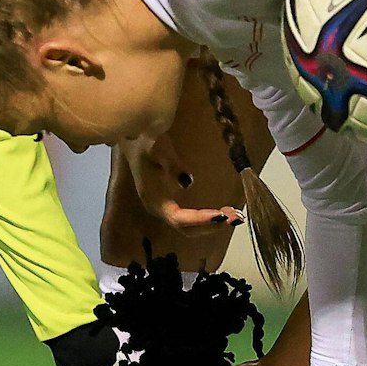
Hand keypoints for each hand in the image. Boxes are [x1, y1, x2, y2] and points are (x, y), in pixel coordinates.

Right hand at [120, 136, 242, 231]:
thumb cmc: (144, 140)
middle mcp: (159, 208)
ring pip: (189, 226)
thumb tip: (188, 183)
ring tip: (234, 214)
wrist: (130, 137)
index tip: (221, 214)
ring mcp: (165, 206)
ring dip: (212, 224)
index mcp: (154, 199)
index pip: (179, 218)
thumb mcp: (157, 147)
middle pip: (187, 228)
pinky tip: (222, 210)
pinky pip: (190, 218)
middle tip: (236, 216)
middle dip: (211, 226)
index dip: (200, 220)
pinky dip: (207, 218)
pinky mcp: (170, 201)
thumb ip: (172, 165)